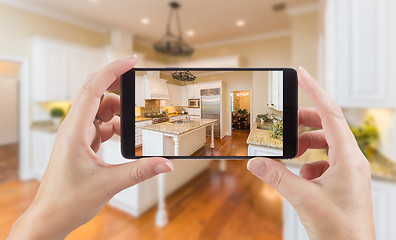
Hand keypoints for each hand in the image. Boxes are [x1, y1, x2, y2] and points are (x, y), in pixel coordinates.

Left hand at [8, 56, 173, 239]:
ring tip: (134, 124)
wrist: (51, 217)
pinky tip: (123, 138)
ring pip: (99, 110)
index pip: (93, 89)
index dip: (112, 71)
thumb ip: (140, 171)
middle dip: (119, 88)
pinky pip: (99, 124)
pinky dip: (114, 126)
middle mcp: (73, 128)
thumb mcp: (109, 184)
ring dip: (118, 113)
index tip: (131, 61)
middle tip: (139, 88)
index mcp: (74, 131)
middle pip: (96, 94)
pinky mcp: (81, 143)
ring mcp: (76, 135)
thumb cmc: (68, 200)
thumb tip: (166, 163)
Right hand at [247, 67, 374, 238]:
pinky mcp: (342, 182)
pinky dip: (308, 164)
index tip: (302, 74)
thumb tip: (255, 162)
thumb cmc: (341, 230)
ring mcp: (348, 171)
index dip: (315, 91)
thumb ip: (277, 177)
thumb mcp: (304, 199)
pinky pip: (323, 162)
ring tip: (289, 153)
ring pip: (325, 145)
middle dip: (303, 122)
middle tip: (284, 121)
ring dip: (305, 145)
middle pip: (326, 127)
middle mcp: (351, 161)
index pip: (331, 114)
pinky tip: (300, 177)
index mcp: (349, 158)